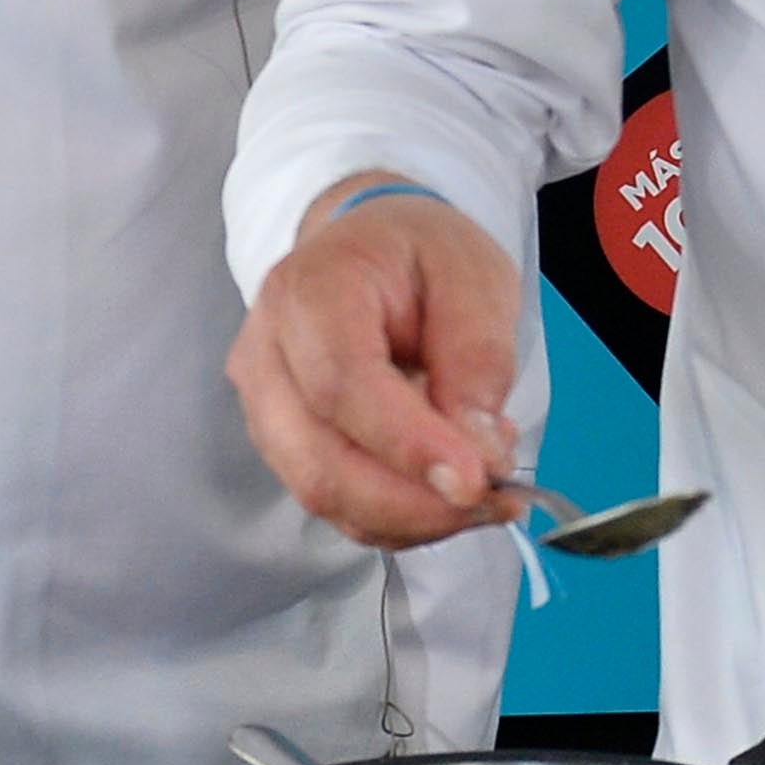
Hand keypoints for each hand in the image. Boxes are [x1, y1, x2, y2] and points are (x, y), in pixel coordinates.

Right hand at [227, 177, 528, 546]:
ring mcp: (264, 408)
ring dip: (415, 515)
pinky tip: (450, 485)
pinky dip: (402, 515)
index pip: (342, 385)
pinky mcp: (284, 447)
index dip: (408, 444)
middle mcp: (266, 355)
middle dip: (415, 503)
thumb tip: (480, 453)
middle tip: (499, 500)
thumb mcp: (474, 277)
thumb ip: (477, 357)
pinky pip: (339, 504)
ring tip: (488, 485)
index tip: (477, 481)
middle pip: (320, 463)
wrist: (372, 249)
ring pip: (326, 495)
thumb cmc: (420, 255)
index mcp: (307, 291)